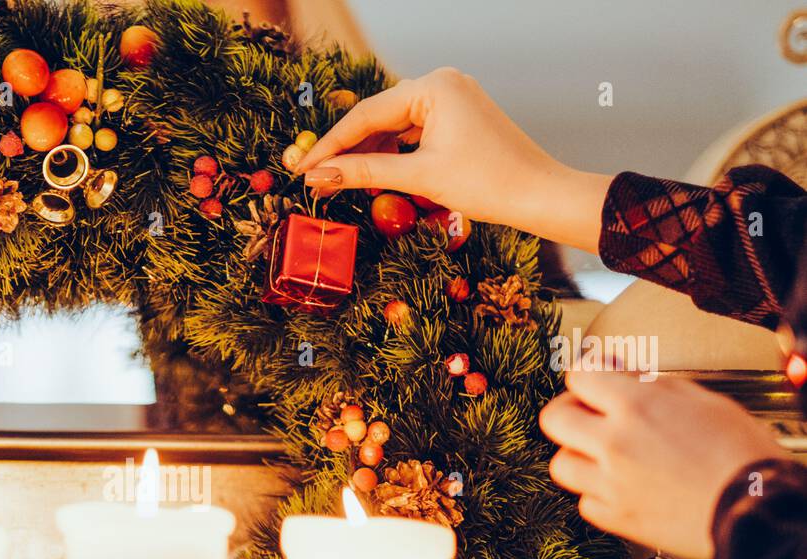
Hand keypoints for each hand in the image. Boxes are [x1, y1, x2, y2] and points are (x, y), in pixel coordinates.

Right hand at [294, 68, 611, 252]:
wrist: (539, 194)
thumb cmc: (487, 183)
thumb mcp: (418, 177)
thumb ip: (364, 172)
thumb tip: (319, 176)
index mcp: (433, 87)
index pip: (366, 115)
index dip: (329, 146)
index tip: (301, 169)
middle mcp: (442, 83)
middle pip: (377, 116)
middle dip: (346, 149)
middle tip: (313, 178)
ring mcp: (452, 98)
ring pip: (393, 125)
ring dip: (367, 153)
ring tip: (337, 181)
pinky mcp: (458, 117)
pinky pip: (413, 131)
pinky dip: (392, 152)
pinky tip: (372, 173)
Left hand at [539, 371, 783, 558]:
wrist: (756, 509)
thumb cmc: (741, 453)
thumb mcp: (704, 401)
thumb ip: (655, 387)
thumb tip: (624, 374)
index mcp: (638, 407)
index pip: (580, 377)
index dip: (587, 374)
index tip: (593, 377)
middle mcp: (615, 444)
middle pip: (554, 419)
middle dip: (569, 411)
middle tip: (587, 413)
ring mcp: (611, 484)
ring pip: (561, 464)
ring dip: (578, 455)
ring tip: (605, 455)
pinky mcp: (616, 518)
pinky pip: (585, 502)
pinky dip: (597, 493)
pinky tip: (620, 486)